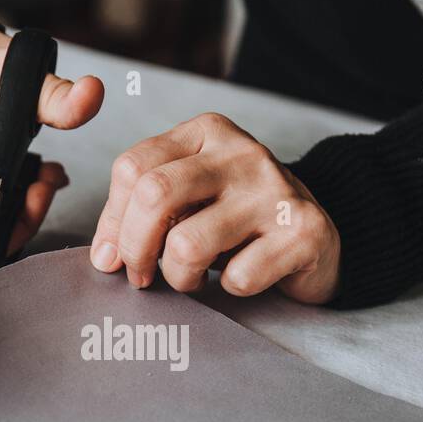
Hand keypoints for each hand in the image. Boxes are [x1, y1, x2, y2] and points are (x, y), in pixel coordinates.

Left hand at [90, 113, 340, 303]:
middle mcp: (241, 153)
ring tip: (192, 278)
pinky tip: (242, 277)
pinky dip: (230, 289)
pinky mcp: (302, 231)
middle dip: (134, 248)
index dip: (112, 221)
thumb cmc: (241, 220)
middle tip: (141, 275)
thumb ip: (144, 210)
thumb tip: (104, 256)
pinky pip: (238, 277)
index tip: (112, 255)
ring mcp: (274, 190)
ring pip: (188, 244)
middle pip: (154, 195)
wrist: (318, 235)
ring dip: (180, 277)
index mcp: (207, 133)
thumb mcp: (192, 196)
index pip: (132, 168)